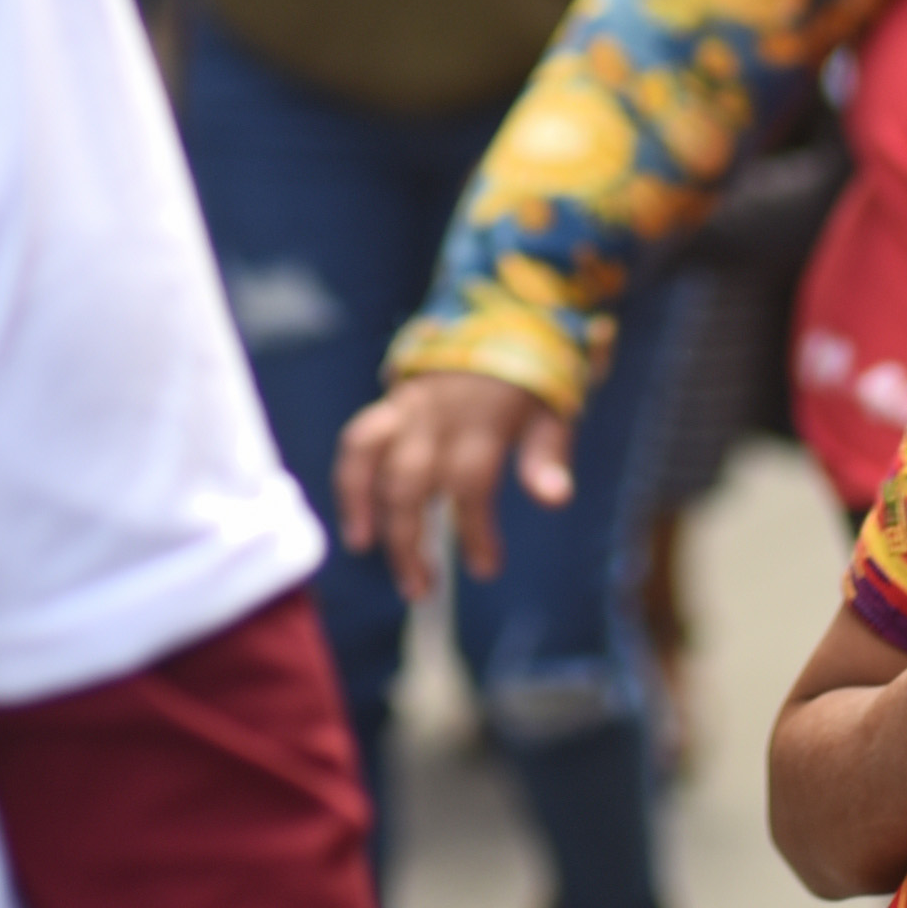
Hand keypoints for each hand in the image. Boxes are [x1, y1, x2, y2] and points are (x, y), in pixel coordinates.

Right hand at [340, 370, 564, 593]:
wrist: (501, 318)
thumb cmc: (532, 379)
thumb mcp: (554, 411)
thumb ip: (548, 456)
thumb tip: (556, 500)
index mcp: (482, 418)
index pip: (469, 481)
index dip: (474, 530)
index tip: (485, 570)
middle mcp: (437, 414)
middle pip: (410, 480)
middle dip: (408, 538)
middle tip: (420, 588)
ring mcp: (409, 408)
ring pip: (373, 458)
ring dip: (364, 505)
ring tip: (365, 548)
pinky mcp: (392, 406)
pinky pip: (359, 441)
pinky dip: (350, 481)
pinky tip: (357, 523)